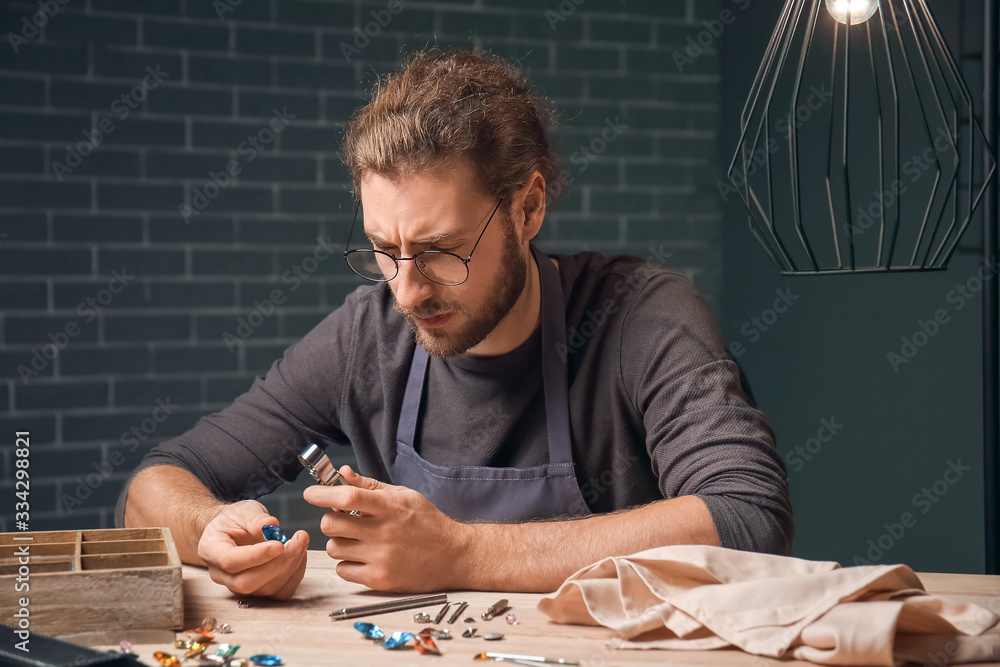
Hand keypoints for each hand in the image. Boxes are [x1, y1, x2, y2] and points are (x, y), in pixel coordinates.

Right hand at [197, 500, 308, 599]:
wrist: (234, 530)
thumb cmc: (236, 520)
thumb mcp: (243, 510)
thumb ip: (255, 518)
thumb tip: (271, 524)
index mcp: (212, 551)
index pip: (230, 562)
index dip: (256, 556)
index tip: (279, 544)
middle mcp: (222, 575)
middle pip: (247, 583)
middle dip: (277, 564)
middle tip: (296, 543)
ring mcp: (240, 586)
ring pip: (266, 589)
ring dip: (290, 567)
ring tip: (300, 542)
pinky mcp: (259, 590)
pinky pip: (281, 592)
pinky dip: (295, 574)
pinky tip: (299, 554)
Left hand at [302, 466, 470, 591]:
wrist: (454, 556)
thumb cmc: (428, 522)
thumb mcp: (404, 496)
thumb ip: (371, 486)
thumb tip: (343, 473)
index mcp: (390, 507)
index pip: (347, 497)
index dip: (322, 494)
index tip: (310, 494)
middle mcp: (384, 533)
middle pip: (331, 524)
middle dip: (331, 520)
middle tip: (343, 521)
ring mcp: (381, 558)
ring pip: (334, 548)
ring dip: (340, 542)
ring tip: (358, 540)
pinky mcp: (380, 579)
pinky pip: (343, 570)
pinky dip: (347, 563)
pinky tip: (363, 557)